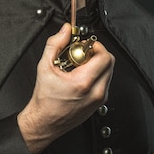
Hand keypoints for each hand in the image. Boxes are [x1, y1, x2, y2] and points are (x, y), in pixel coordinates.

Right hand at [17, 23, 114, 153]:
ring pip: (108, 72)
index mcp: (84, 83)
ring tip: (78, 66)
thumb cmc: (44, 100)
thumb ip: (55, 44)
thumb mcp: (45, 66)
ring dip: (96, 64)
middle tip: (81, 54)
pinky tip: (80, 76)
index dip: (95, 46)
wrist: (44, 122)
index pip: (104, 56)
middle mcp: (96, 92)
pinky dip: (95, 75)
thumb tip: (65, 31)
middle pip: (109, 62)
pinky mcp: (99, 103)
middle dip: (96, 53)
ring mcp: (99, 99)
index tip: (83, 45)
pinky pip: (104, 82)